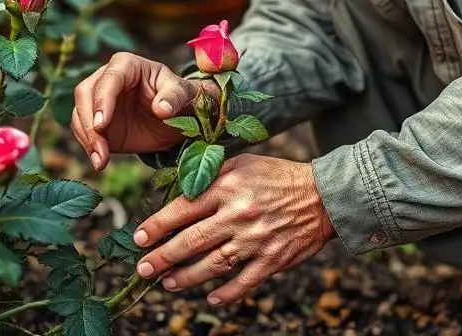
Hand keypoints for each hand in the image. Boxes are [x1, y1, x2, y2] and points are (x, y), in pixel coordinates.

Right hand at [70, 52, 217, 168]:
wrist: (178, 119)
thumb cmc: (181, 99)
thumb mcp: (185, 95)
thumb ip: (175, 97)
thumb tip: (162, 109)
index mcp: (128, 65)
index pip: (109, 78)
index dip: (102, 100)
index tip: (102, 125)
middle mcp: (108, 78)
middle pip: (85, 94)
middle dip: (89, 122)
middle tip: (100, 147)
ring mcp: (99, 100)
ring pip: (80, 114)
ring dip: (87, 139)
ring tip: (101, 161)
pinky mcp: (97, 122)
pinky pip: (83, 131)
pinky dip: (89, 147)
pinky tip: (100, 162)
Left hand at [130, 153, 335, 304]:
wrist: (322, 195)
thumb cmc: (278, 176)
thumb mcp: (243, 163)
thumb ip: (212, 174)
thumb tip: (180, 188)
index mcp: (228, 188)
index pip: (182, 209)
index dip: (157, 225)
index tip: (139, 238)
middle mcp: (238, 215)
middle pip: (191, 241)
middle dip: (162, 257)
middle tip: (142, 268)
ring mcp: (255, 240)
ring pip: (213, 265)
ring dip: (186, 277)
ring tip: (167, 283)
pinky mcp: (272, 259)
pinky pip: (244, 282)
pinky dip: (226, 293)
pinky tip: (210, 299)